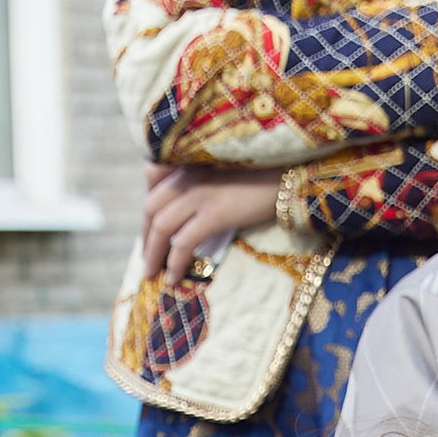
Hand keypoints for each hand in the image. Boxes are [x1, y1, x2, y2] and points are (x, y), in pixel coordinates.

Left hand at [141, 164, 284, 283]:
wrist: (292, 171)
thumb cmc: (269, 171)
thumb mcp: (230, 166)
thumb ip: (209, 177)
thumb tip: (198, 205)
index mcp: (192, 158)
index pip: (153, 174)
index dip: (149, 201)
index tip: (151, 223)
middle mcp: (190, 173)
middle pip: (152, 205)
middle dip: (145, 234)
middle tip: (147, 256)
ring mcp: (200, 193)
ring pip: (161, 226)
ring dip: (152, 253)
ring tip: (151, 272)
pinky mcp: (215, 214)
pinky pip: (183, 243)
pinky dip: (174, 263)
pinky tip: (173, 278)